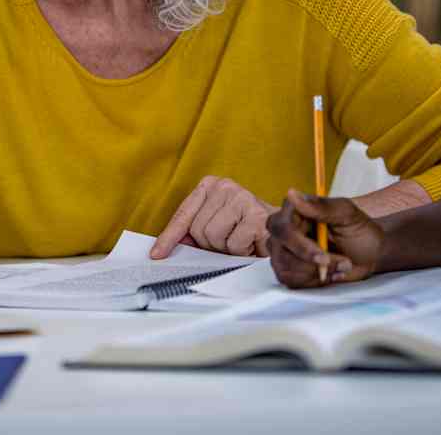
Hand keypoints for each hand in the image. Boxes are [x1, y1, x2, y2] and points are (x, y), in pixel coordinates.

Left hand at [151, 176, 276, 257]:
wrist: (282, 231)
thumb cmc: (244, 229)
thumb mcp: (214, 227)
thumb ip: (191, 233)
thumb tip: (164, 250)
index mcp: (210, 185)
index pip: (183, 215)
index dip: (169, 237)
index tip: (157, 255)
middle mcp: (225, 186)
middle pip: (197, 229)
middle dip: (210, 244)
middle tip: (228, 240)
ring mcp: (242, 197)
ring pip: (213, 236)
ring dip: (227, 248)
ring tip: (241, 240)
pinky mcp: (256, 215)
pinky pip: (233, 244)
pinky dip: (241, 251)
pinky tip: (252, 242)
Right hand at [267, 190, 383, 287]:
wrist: (370, 254)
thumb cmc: (359, 230)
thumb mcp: (347, 214)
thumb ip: (321, 206)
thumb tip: (292, 194)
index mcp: (294, 210)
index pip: (282, 227)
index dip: (300, 245)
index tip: (323, 257)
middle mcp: (283, 229)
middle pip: (280, 249)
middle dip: (310, 261)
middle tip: (342, 263)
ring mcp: (283, 250)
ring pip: (285, 267)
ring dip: (318, 272)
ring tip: (342, 264)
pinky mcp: (288, 269)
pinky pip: (290, 280)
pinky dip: (315, 281)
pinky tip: (331, 273)